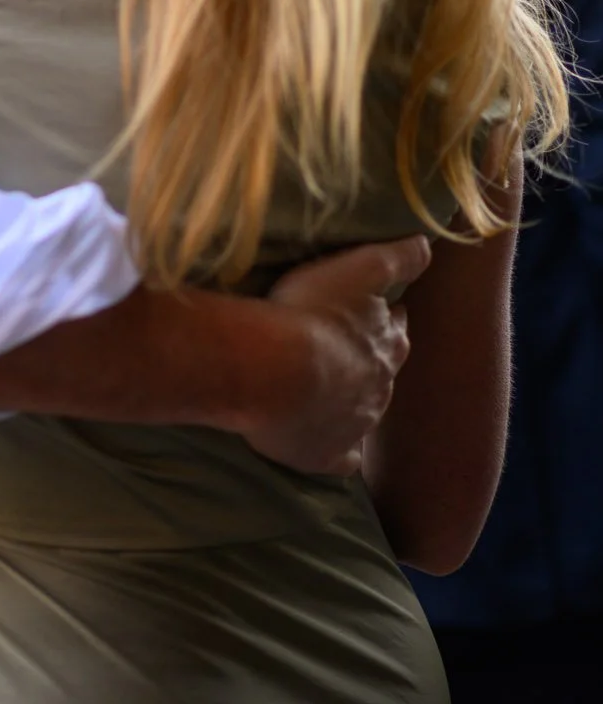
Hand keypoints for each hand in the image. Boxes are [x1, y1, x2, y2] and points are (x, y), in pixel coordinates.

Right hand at [246, 235, 431, 476]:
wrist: (273, 371)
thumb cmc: (309, 313)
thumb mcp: (358, 268)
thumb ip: (398, 258)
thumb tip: (431, 244)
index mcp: (387, 343)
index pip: (396, 328)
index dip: (386, 319)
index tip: (377, 312)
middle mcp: (380, 386)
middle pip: (384, 370)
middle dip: (375, 360)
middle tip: (352, 351)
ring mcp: (356, 423)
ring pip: (366, 413)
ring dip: (355, 401)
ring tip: (333, 391)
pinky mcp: (327, 454)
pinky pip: (343, 459)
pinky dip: (342, 453)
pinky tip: (334, 450)